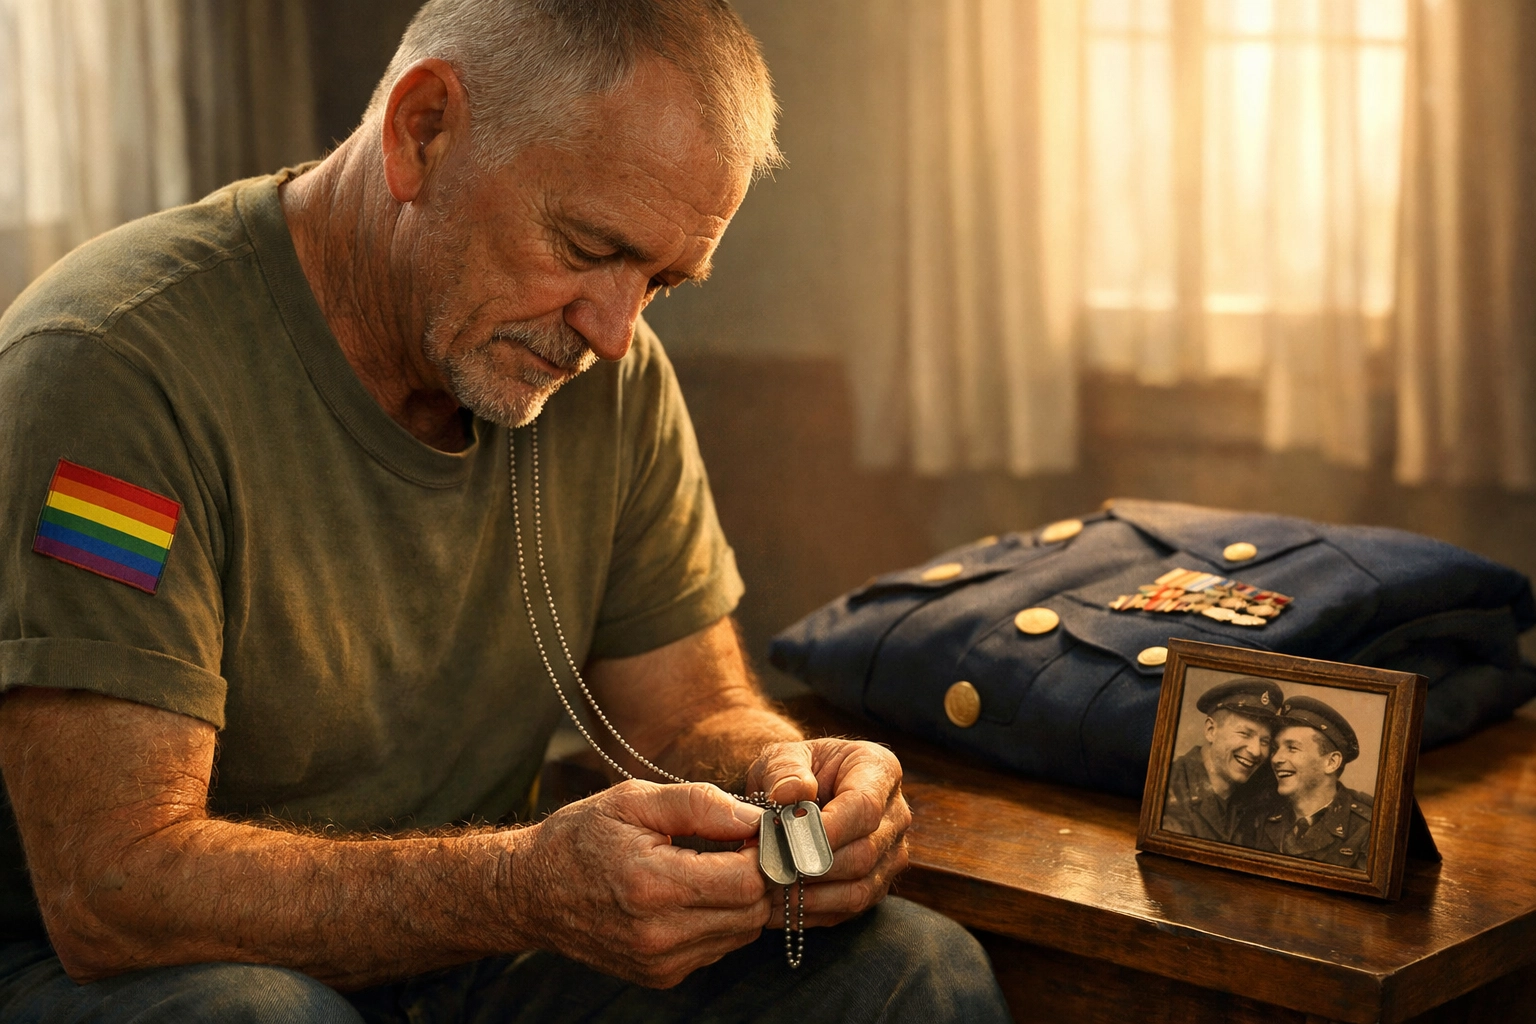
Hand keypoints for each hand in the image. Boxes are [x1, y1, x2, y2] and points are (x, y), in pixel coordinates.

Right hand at [507, 780, 770, 987]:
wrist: (530, 892)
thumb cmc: (581, 836)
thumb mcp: (634, 800)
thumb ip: (700, 804)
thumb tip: (756, 817)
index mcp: (652, 885)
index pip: (748, 880)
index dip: (758, 850)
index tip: (746, 829)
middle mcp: (659, 935)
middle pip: (751, 911)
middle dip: (754, 875)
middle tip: (733, 846)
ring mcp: (660, 963)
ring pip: (742, 933)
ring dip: (739, 899)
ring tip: (708, 867)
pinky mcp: (661, 977)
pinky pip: (718, 947)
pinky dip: (719, 920)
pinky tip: (690, 894)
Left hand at [745, 738, 910, 927]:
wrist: (797, 792)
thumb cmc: (791, 771)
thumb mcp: (781, 757)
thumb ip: (784, 770)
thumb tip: (789, 794)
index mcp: (879, 770)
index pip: (864, 806)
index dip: (829, 829)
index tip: (789, 841)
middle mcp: (896, 815)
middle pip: (864, 853)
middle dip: (813, 866)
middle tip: (768, 870)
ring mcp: (891, 854)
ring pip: (860, 888)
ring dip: (811, 895)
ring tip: (769, 891)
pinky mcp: (877, 884)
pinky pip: (850, 908)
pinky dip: (812, 911)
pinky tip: (778, 906)